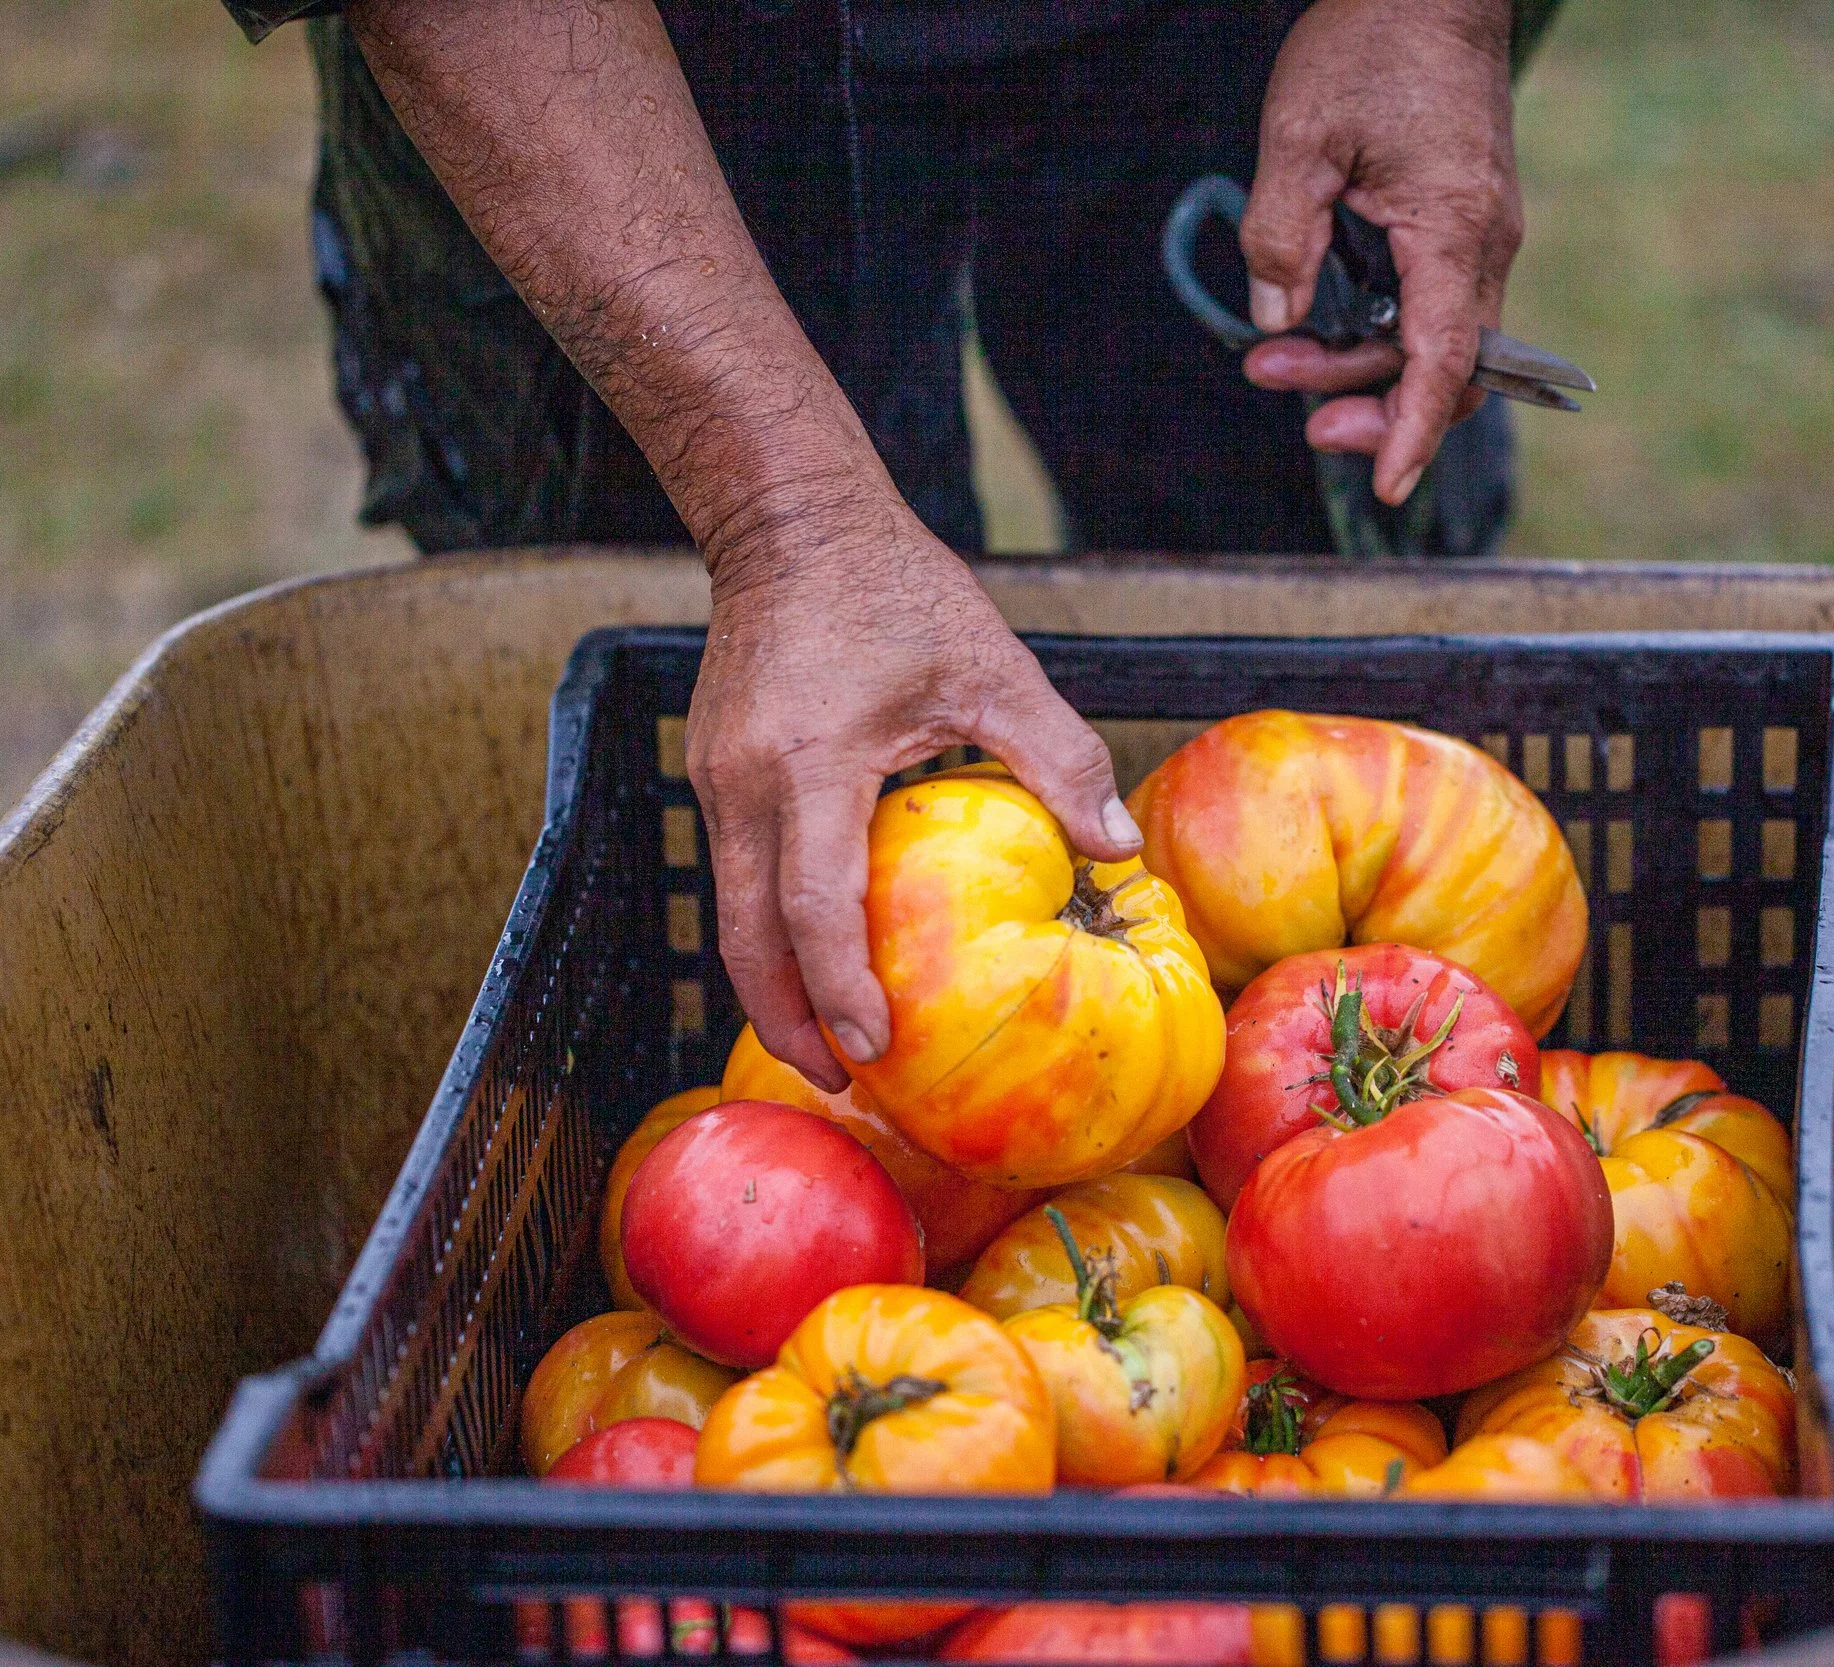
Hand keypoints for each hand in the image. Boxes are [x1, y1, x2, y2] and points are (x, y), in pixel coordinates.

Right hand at [689, 508, 1141, 1090]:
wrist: (789, 520)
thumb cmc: (897, 588)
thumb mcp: (991, 667)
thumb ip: (1056, 757)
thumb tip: (1119, 847)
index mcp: (810, 761)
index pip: (813, 902)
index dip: (841, 987)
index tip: (879, 1048)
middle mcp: (744, 781)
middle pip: (747, 937)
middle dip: (789, 1020)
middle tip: (845, 1082)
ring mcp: (716, 777)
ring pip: (731, 913)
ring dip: (772, 986)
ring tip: (827, 1044)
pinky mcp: (714, 770)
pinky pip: (735, 874)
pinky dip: (768, 932)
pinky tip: (814, 962)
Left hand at [1237, 0, 1521, 503]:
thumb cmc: (1371, 43)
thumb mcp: (1299, 136)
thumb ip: (1283, 234)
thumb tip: (1276, 319)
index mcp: (1453, 231)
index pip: (1444, 364)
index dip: (1411, 433)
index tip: (1386, 489)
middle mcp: (1483, 244)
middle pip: (1442, 370)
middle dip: (1366, 405)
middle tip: (1286, 406)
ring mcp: (1478, 235)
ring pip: (1431, 341)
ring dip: (1357, 364)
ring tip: (1271, 361)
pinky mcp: (1460, 223)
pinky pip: (1430, 305)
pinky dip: (1379, 331)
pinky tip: (1320, 326)